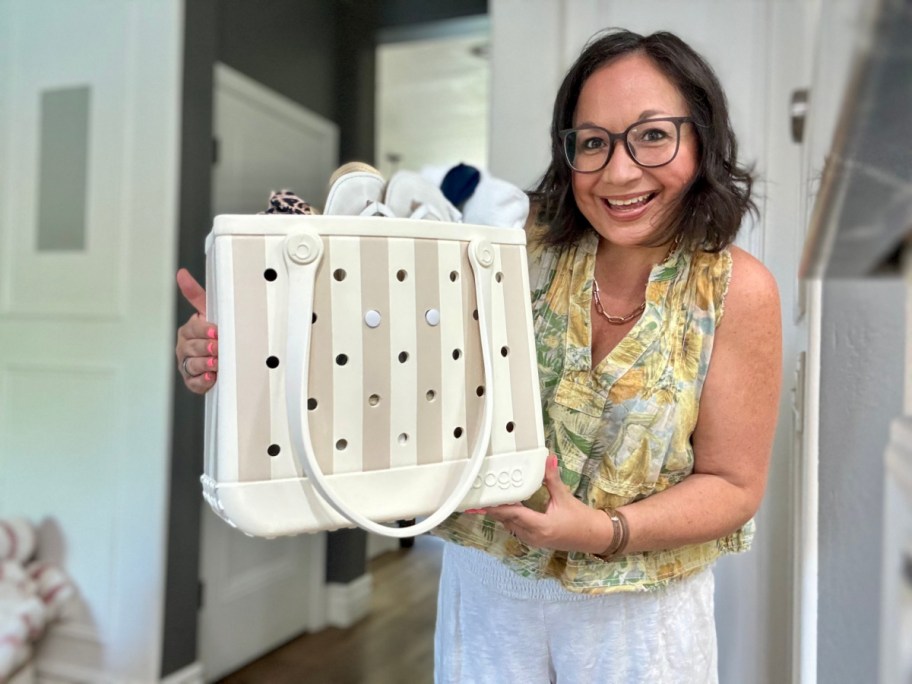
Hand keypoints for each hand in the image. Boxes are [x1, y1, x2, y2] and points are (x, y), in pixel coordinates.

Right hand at [175, 268, 217, 393]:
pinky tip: (210, 377)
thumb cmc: (214, 331)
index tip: (217, 332)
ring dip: (206, 364)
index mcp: (188, 331)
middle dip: (207, 348)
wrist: (221, 356)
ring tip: (217, 363)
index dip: (205, 330)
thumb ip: (195, 294)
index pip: (193, 329)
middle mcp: (185, 348)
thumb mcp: (208, 312)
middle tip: (219, 348)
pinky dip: (202, 380)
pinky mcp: (192, 381)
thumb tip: (181, 273)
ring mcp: (187, 365)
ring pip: (192, 365)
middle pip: (193, 348)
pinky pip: (194, 382)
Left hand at [472, 454, 611, 554]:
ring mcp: (533, 539)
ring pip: (510, 525)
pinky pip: (516, 527)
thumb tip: (548, 459)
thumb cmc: (581, 519)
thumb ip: (552, 479)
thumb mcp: (565, 498)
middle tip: (478, 497)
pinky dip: (509, 517)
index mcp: (540, 526)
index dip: (496, 507)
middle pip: (507, 520)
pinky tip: (505, 506)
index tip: (482, 501)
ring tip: (487, 499)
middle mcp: (533, 535)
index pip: (513, 514)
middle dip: (493, 508)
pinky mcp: (535, 539)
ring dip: (500, 513)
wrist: (594, 537)